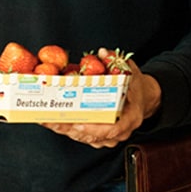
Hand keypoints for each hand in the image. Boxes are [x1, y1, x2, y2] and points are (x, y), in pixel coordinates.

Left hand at [44, 73, 160, 147]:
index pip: (113, 129)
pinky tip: (53, 122)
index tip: (78, 125)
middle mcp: (121, 130)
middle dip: (70, 128)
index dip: (94, 130)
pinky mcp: (101, 137)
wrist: (143, 98)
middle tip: (51, 120)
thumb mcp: (130, 72)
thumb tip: (103, 53)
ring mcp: (111, 136)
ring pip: (85, 138)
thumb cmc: (135, 87)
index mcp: (131, 117)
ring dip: (65, 130)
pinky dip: (68, 130)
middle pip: (92, 136)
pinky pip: (83, 136)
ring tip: (47, 120)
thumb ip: (117, 63)